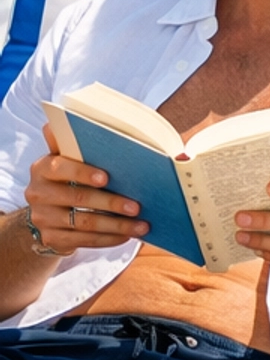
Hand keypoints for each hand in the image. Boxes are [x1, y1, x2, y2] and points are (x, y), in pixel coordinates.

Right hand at [23, 129, 148, 252]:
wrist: (46, 213)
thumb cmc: (66, 179)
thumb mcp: (66, 160)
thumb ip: (72, 144)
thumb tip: (77, 118)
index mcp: (42, 167)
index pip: (61, 167)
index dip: (83, 172)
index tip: (107, 178)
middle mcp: (37, 193)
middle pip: (78, 198)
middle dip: (111, 202)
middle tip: (137, 206)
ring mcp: (43, 218)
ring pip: (84, 223)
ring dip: (117, 225)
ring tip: (142, 225)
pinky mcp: (52, 239)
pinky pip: (84, 241)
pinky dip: (109, 239)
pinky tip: (128, 236)